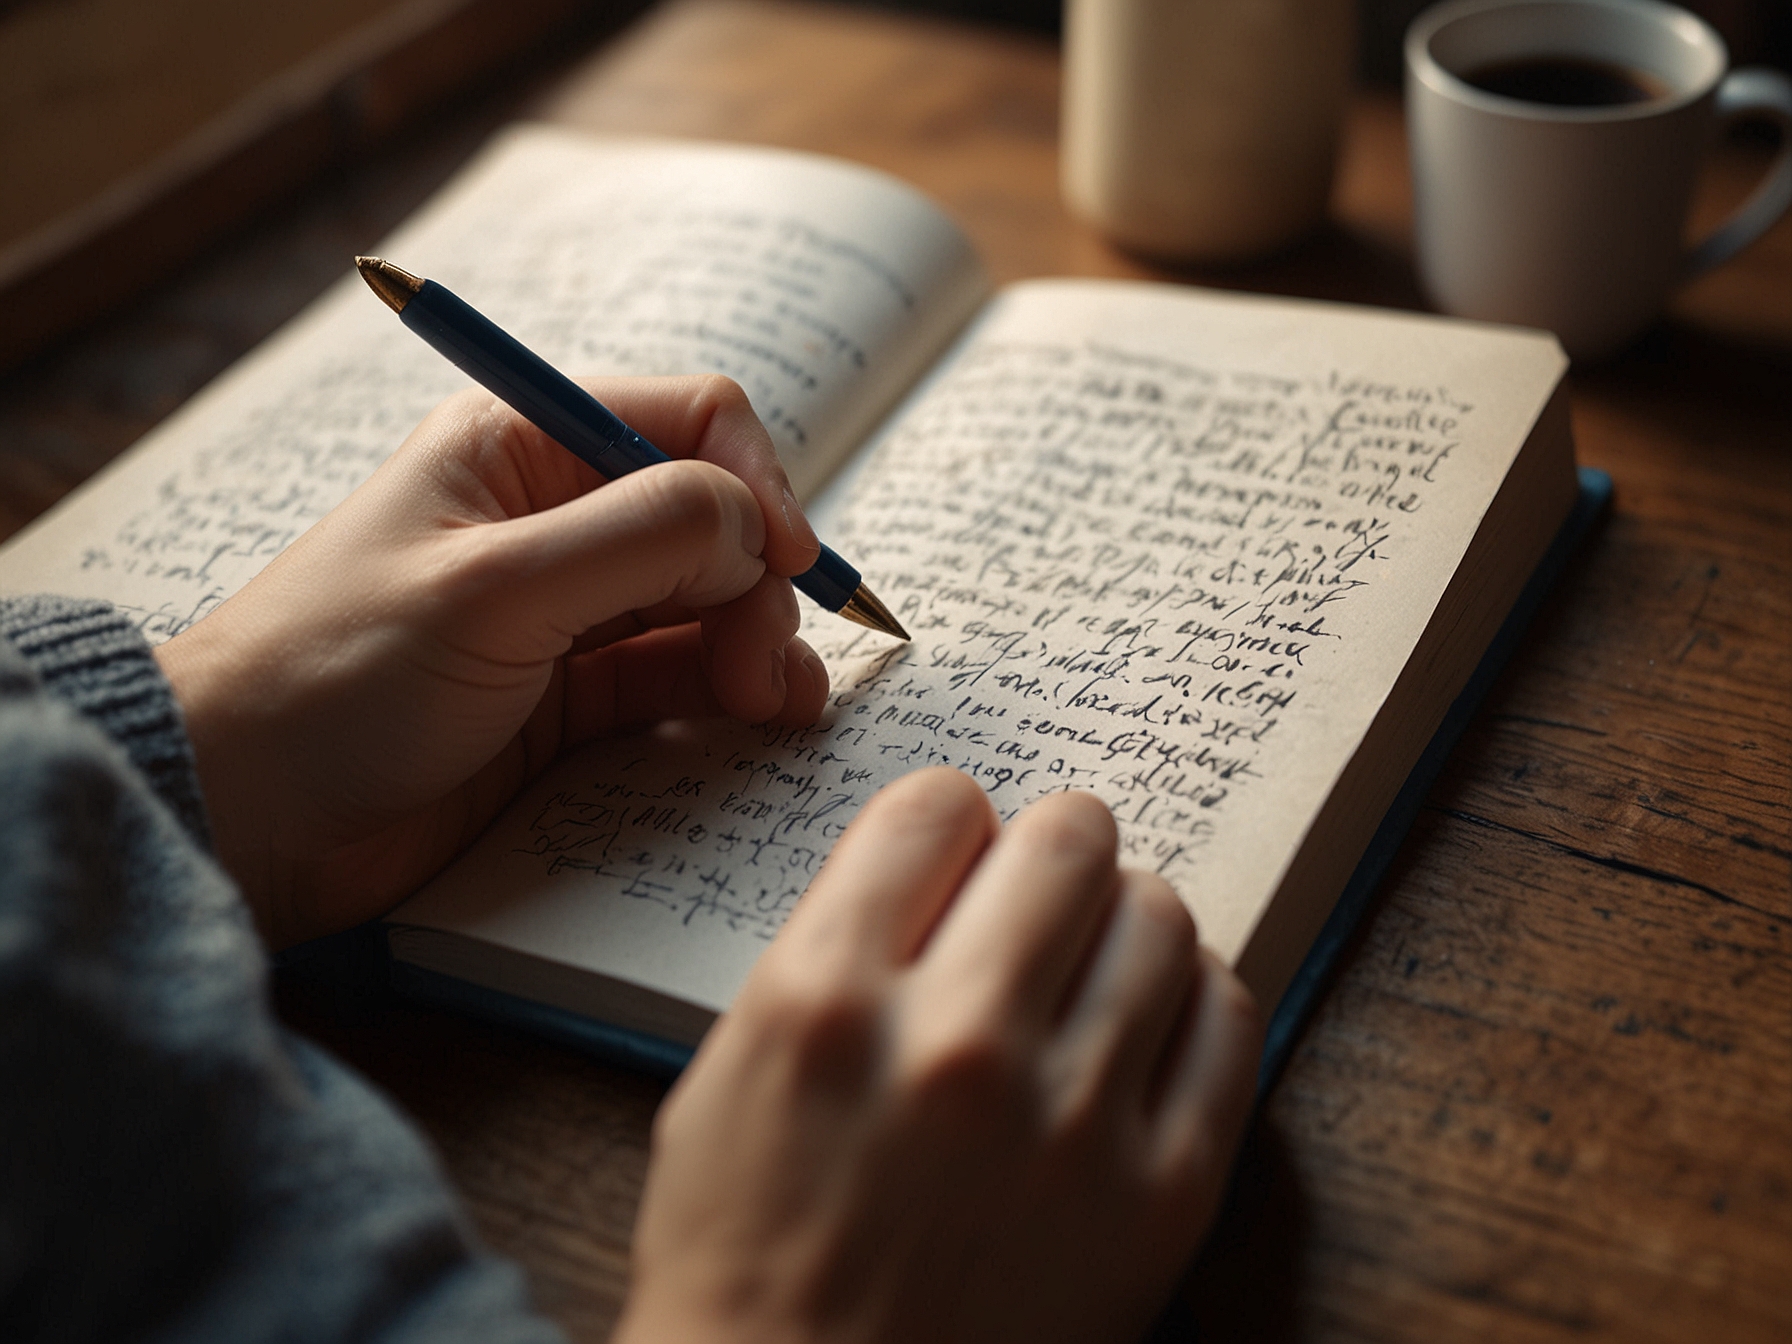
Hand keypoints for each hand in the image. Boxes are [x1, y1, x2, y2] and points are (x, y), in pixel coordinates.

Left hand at [156, 375, 828, 949]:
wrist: (245, 815)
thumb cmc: (339, 677)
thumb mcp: (496, 589)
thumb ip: (641, 538)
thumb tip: (757, 527)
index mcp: (521, 446)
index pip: (689, 423)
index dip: (757, 485)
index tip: (790, 564)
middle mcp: (552, 517)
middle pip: (710, 522)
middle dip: (755, 586)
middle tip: (765, 668)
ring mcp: (563, 612)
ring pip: (704, 604)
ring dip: (757, 644)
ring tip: (776, 704)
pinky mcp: (565, 698)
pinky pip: (673, 677)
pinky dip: (725, 691)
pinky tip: (757, 718)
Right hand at [617, 768, 1261, 1343]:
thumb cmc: (747, 1255)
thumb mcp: (729, 1074)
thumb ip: (830, 949)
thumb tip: (942, 865)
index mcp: (825, 1002)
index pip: (936, 807)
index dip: (950, 819)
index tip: (956, 852)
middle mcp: (955, 1045)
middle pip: (1066, 841)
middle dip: (1052, 848)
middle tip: (1041, 888)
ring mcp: (1069, 1124)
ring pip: (1159, 916)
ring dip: (1124, 919)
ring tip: (1094, 962)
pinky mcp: (1161, 1198)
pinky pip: (1225, 1023)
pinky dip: (1192, 998)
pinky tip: (1149, 1022)